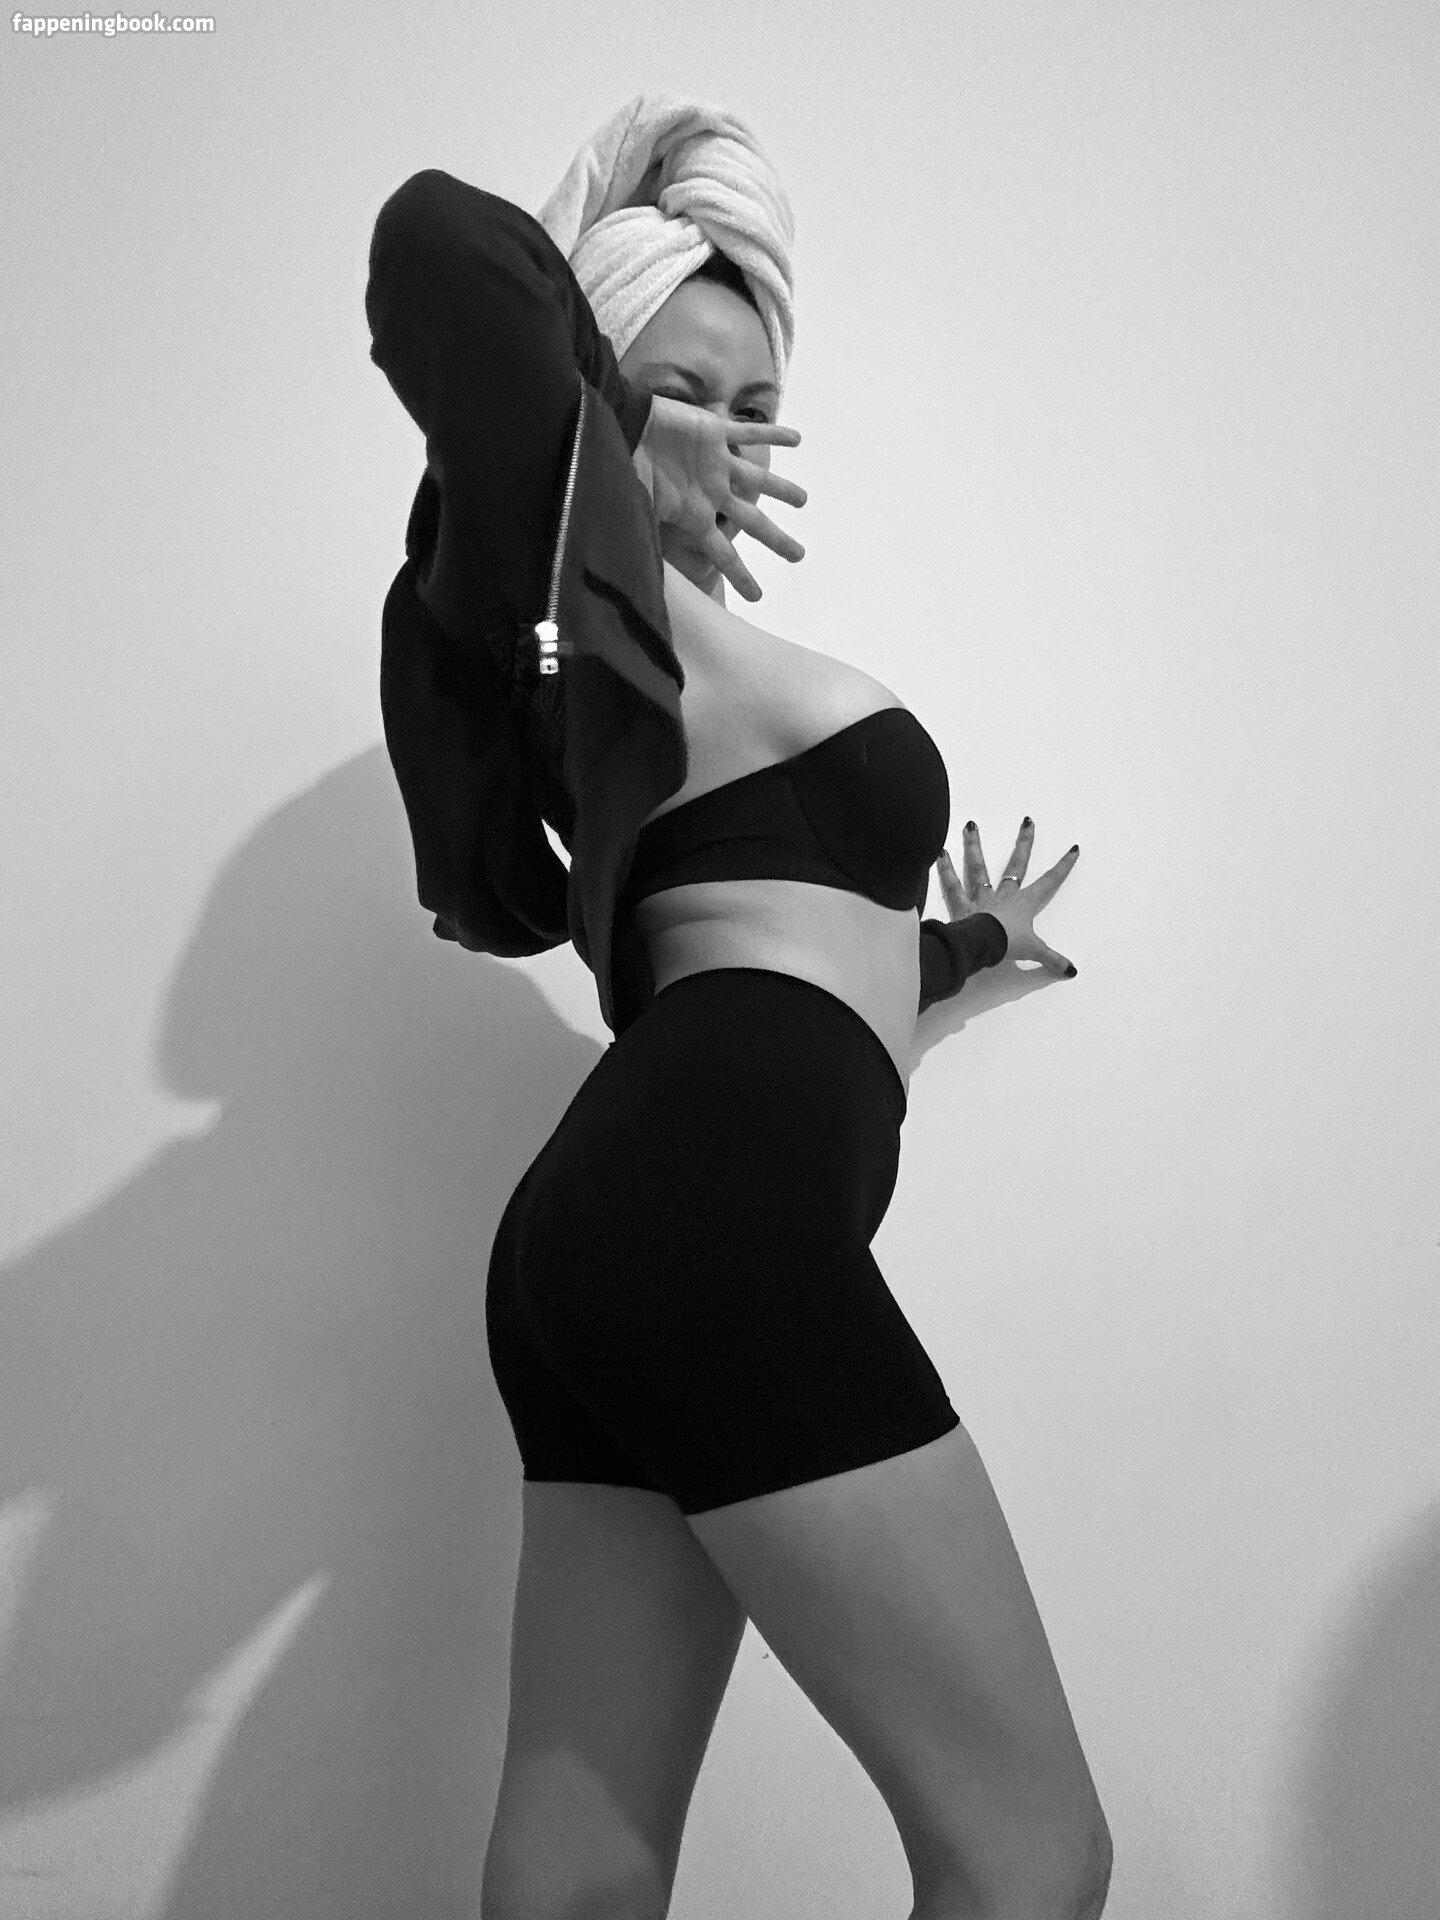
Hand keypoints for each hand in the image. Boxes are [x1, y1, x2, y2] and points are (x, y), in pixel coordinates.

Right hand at [632, 396, 805, 601]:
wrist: (620, 424)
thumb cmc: (625, 468)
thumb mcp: (637, 511)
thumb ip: (646, 540)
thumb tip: (644, 579)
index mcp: (695, 515)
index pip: (723, 553)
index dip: (740, 575)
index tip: (757, 598)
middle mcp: (711, 492)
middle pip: (752, 521)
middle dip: (776, 539)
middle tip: (799, 555)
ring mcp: (716, 463)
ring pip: (757, 480)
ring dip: (781, 490)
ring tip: (803, 500)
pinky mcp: (715, 431)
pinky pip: (750, 433)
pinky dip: (774, 435)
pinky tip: (797, 438)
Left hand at [936, 819, 1079, 978]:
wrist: (981, 946)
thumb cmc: (1007, 945)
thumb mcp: (1034, 952)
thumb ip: (1052, 959)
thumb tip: (1071, 971)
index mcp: (1024, 903)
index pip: (1049, 882)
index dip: (1063, 867)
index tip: (1072, 849)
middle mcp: (1004, 895)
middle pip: (1016, 864)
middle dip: (1024, 843)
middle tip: (1027, 822)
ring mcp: (981, 897)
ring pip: (979, 867)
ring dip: (974, 846)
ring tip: (970, 826)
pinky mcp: (960, 905)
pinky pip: (952, 885)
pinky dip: (945, 870)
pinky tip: (939, 853)